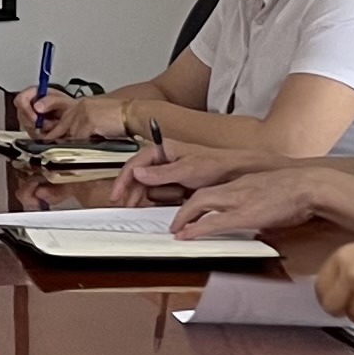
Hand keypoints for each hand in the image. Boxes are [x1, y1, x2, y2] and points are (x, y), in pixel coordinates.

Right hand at [21, 86, 80, 136]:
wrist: (73, 118)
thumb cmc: (67, 107)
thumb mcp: (63, 101)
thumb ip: (51, 101)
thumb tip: (37, 106)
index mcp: (35, 93)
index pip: (20, 99)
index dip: (25, 109)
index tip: (35, 118)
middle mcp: (29, 104)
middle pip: (22, 115)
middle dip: (35, 123)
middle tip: (49, 124)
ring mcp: (29, 117)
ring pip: (26, 127)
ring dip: (41, 129)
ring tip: (54, 125)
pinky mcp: (32, 128)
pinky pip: (32, 134)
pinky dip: (42, 135)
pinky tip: (51, 131)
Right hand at [123, 139, 256, 200]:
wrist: (235, 173)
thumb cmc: (216, 165)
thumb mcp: (187, 170)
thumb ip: (161, 173)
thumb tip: (138, 173)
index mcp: (163, 149)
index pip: (135, 163)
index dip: (124, 179)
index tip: (117, 194)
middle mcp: (164, 158)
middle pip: (138, 175)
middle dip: (131, 190)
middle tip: (125, 204)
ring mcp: (169, 171)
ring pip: (147, 185)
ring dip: (143, 196)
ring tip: (137, 206)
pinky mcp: (175, 182)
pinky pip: (158, 191)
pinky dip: (155, 198)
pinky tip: (155, 203)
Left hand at [170, 168, 324, 236]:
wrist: (311, 185)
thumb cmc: (300, 191)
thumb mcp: (274, 193)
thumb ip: (262, 202)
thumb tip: (262, 216)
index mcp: (245, 183)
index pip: (213, 189)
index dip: (198, 201)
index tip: (191, 213)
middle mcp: (237, 188)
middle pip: (201, 194)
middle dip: (184, 210)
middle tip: (176, 224)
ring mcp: (240, 200)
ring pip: (202, 203)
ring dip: (185, 217)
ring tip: (177, 230)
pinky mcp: (246, 214)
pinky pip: (214, 221)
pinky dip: (197, 228)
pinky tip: (187, 235)